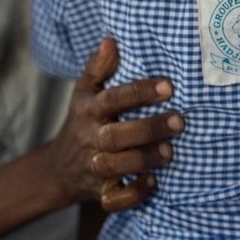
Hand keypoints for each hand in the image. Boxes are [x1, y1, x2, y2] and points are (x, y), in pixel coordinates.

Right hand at [46, 38, 182, 210]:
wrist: (58, 170)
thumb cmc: (82, 122)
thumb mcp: (85, 93)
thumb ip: (98, 68)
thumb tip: (111, 40)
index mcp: (90, 111)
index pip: (114, 99)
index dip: (140, 92)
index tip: (169, 86)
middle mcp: (92, 139)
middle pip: (116, 135)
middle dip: (149, 128)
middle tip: (180, 121)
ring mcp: (95, 167)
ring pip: (117, 166)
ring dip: (145, 159)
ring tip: (170, 151)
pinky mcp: (101, 193)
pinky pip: (115, 199)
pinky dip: (134, 194)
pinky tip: (153, 181)